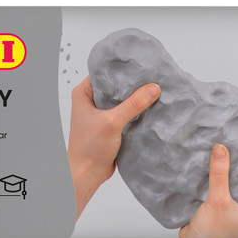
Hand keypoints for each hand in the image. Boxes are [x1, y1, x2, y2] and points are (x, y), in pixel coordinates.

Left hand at [68, 75, 160, 218]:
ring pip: (121, 100)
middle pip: (115, 86)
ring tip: (153, 90)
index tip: (140, 63)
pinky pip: (124, 113)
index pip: (104, 72)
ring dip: (135, 99)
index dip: (121, 68)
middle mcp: (91, 100)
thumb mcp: (112, 122)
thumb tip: (153, 88)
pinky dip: (135, 112)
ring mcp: (100, 113)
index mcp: (84, 93)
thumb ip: (133, 105)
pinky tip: (149, 108)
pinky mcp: (109, 125)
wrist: (87, 174)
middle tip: (152, 76)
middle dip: (132, 83)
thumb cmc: (90, 147)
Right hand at [179, 145, 237, 237]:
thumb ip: (219, 175)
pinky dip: (216, 180)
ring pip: (233, 184)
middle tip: (237, 146)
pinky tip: (212, 168)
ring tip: (224, 153)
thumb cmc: (213, 234)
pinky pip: (220, 189)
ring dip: (227, 173)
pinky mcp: (220, 207)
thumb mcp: (218, 200)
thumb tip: (221, 150)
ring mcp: (234, 208)